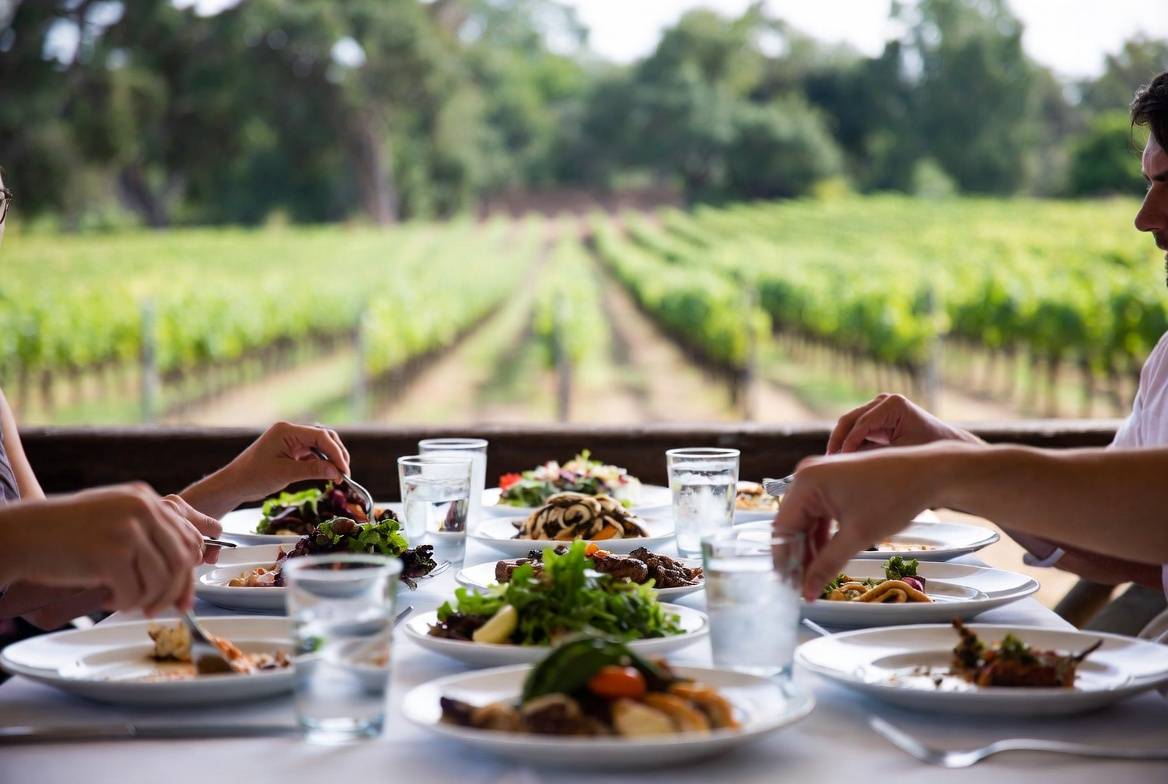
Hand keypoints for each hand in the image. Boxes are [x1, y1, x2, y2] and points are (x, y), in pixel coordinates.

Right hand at [4, 483, 217, 614]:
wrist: (23, 534)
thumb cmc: (65, 531)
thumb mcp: (113, 515)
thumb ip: (147, 531)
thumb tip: (182, 566)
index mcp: (145, 499)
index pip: (188, 538)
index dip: (190, 572)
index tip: (184, 594)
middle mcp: (142, 509)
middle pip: (181, 560)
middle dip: (174, 592)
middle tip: (161, 608)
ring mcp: (127, 531)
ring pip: (161, 580)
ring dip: (148, 599)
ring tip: (129, 602)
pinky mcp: (111, 555)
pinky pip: (135, 592)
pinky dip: (126, 603)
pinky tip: (110, 599)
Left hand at [187, 422, 350, 516]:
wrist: (234, 484)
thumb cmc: (254, 477)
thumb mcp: (285, 473)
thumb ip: (313, 470)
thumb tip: (337, 472)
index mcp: (287, 430)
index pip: (320, 436)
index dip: (336, 453)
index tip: (344, 471)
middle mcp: (290, 431)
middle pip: (324, 437)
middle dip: (336, 454)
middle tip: (344, 473)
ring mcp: (291, 440)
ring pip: (320, 445)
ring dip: (330, 459)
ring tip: (337, 475)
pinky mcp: (291, 450)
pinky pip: (312, 453)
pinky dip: (321, 463)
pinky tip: (326, 474)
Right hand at [773, 445, 956, 599]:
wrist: (927, 473)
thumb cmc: (894, 495)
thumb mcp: (857, 535)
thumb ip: (827, 564)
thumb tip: (808, 590)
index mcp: (806, 482)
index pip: (782, 528)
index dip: (785, 560)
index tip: (790, 586)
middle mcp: (807, 476)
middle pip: (792, 524)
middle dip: (798, 555)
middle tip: (802, 586)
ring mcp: (820, 478)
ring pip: (806, 521)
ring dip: (810, 548)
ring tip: (815, 576)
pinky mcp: (833, 483)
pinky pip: (819, 513)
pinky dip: (822, 535)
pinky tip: (826, 556)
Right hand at [826, 393, 980, 453]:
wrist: (946, 449)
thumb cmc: (927, 451)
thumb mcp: (899, 453)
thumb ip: (871, 455)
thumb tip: (844, 461)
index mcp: (893, 404)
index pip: (862, 423)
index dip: (848, 442)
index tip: (838, 461)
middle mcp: (883, 401)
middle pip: (849, 420)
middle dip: (838, 440)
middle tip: (828, 462)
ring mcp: (878, 408)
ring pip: (849, 425)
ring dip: (841, 443)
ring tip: (832, 463)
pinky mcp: (876, 419)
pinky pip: (856, 431)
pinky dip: (849, 444)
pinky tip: (842, 461)